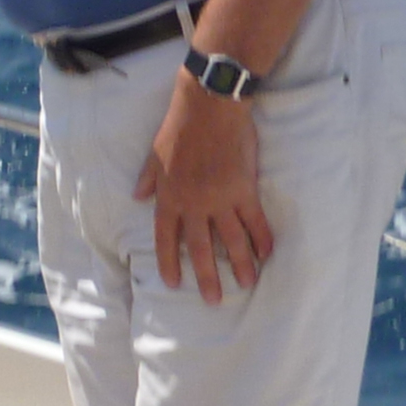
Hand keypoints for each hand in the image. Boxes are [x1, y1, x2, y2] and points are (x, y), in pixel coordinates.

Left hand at [135, 80, 273, 300]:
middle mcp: (193, 204)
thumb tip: (137, 197)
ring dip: (240, 265)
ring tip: (247, 283)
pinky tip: (267, 253)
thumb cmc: (180, 126)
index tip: (173, 283)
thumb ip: (148, 178)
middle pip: (199, 248)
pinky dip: (261, 238)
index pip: (166, 238)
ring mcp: (220, 199)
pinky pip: (254, 221)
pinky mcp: (244, 190)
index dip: (169, 262)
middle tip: (213, 300)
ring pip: (230, 241)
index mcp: (169, 196)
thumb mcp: (154, 153)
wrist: (210, 106)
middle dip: (207, 277)